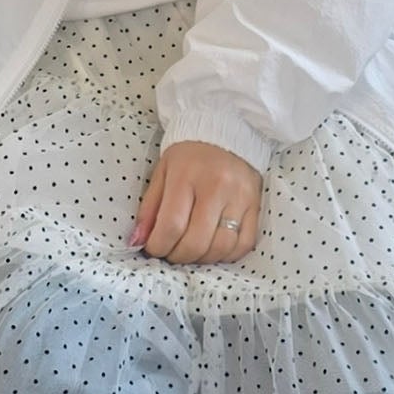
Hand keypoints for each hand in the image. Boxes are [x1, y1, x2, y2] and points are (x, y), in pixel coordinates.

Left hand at [130, 141, 261, 264]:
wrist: (226, 134)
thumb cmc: (189, 156)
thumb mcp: (161, 173)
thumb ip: (149, 209)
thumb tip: (138, 241)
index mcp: (187, 176)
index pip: (172, 225)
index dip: (159, 246)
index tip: (154, 248)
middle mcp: (217, 187)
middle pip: (197, 242)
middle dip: (178, 256)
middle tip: (172, 252)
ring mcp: (240, 198)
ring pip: (221, 247)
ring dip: (202, 259)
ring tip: (192, 250)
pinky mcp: (255, 206)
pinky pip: (244, 244)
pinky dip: (227, 255)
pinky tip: (214, 248)